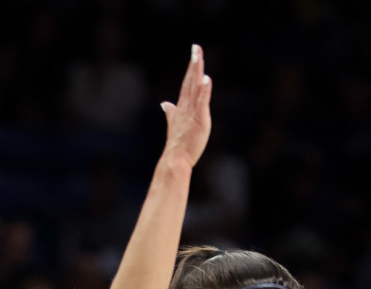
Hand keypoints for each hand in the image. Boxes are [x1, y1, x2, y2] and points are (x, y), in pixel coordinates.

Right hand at [160, 44, 212, 169]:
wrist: (176, 158)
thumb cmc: (178, 144)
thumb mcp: (174, 124)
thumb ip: (171, 112)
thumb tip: (164, 104)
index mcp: (182, 107)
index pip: (187, 83)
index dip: (191, 68)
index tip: (194, 53)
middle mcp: (186, 106)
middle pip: (190, 81)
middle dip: (193, 64)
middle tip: (196, 47)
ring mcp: (192, 112)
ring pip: (194, 87)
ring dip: (196, 72)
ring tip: (198, 56)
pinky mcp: (199, 119)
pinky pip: (201, 102)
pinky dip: (203, 90)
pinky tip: (206, 79)